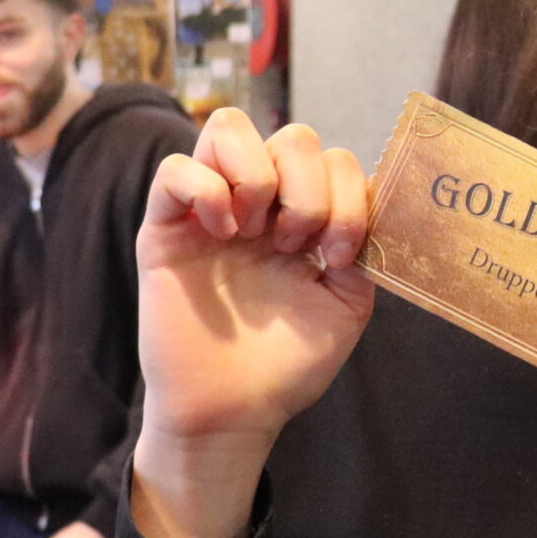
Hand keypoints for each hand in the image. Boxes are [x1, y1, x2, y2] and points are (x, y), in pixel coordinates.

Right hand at [130, 112, 375, 537]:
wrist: (232, 412)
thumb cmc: (285, 365)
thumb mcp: (346, 304)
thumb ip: (362, 247)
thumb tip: (372, 200)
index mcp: (306, 219)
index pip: (335, 159)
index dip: (347, 195)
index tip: (340, 256)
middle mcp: (261, 205)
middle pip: (293, 134)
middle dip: (308, 186)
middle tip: (296, 246)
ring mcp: (212, 210)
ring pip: (229, 125)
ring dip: (259, 174)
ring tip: (255, 232)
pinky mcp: (165, 226)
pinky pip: (177, 168)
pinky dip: (207, 190)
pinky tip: (222, 233)